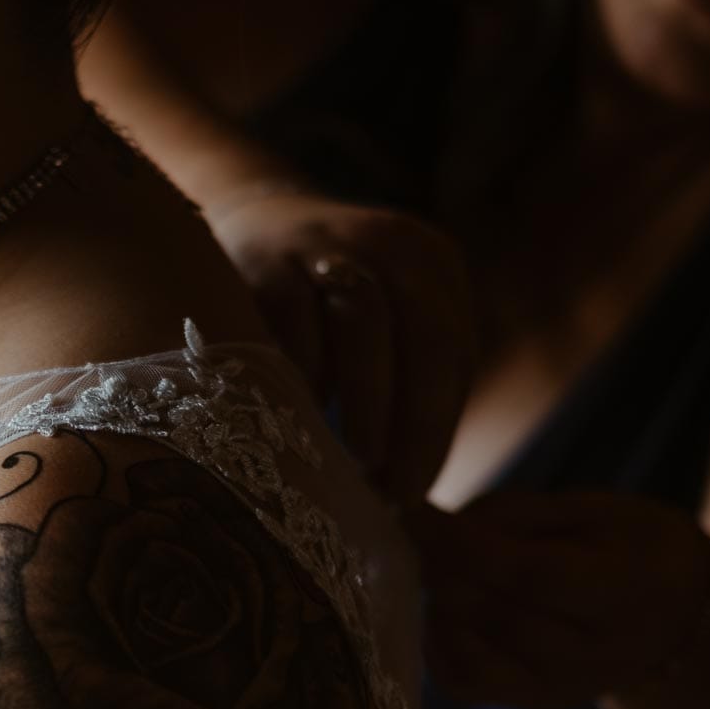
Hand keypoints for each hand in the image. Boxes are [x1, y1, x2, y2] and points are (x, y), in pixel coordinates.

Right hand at [207, 186, 472, 501]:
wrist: (256, 218)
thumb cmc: (327, 304)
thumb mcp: (387, 320)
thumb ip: (409, 380)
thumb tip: (410, 484)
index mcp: (433, 266)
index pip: (453, 356)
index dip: (436, 431)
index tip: (411, 490)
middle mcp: (392, 244)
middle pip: (425, 338)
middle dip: (411, 423)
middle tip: (387, 488)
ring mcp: (329, 242)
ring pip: (363, 323)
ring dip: (363, 402)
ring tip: (351, 460)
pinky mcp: (268, 254)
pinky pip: (291, 318)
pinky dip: (300, 371)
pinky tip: (296, 415)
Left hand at [403, 491, 709, 708]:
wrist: (675, 614)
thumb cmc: (631, 545)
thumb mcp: (594, 509)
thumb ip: (518, 514)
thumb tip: (442, 522)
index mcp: (628, 592)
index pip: (532, 575)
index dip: (465, 544)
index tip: (418, 512)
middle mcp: (599, 654)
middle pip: (496, 616)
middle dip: (442, 569)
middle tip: (420, 533)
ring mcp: (565, 689)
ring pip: (472, 656)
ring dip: (438, 606)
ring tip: (438, 568)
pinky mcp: (535, 704)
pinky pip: (465, 684)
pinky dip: (437, 646)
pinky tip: (442, 610)